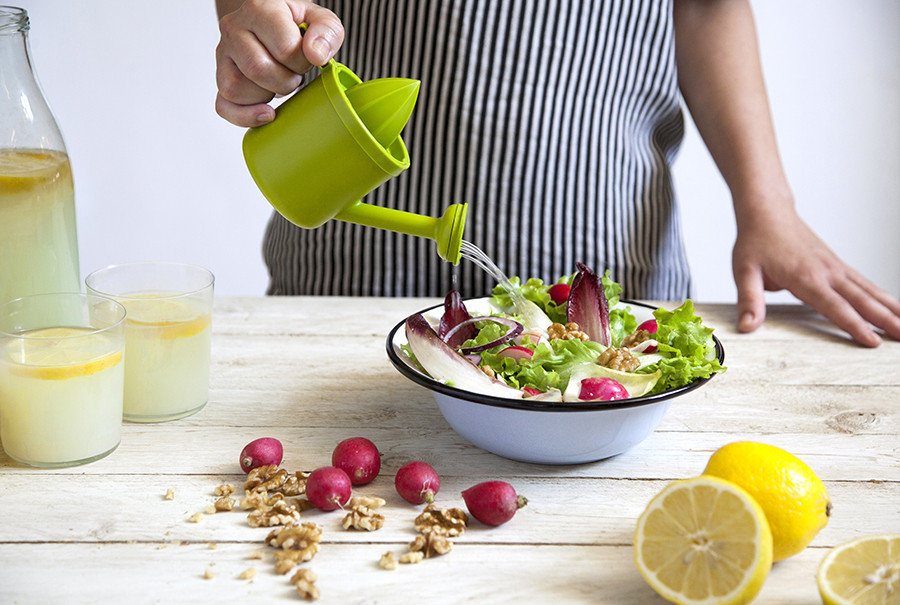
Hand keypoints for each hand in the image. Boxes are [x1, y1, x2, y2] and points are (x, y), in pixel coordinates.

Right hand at [215, 0, 343, 126]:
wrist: (268, 22)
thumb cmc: (292, 23)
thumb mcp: (318, 18)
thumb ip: (326, 31)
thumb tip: (316, 55)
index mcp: (260, 10)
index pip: (283, 48)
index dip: (302, 62)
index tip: (306, 59)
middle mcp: (235, 28)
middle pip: (257, 70)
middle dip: (285, 81)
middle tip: (294, 74)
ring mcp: (224, 53)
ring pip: (236, 89)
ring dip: (265, 96)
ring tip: (277, 82)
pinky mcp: (221, 76)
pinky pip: (224, 105)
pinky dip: (246, 115)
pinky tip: (265, 112)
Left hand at [732, 199, 899, 346]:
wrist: (767, 212)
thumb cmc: (755, 241)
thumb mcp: (743, 271)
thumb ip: (748, 300)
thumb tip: (747, 327)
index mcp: (805, 276)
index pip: (834, 305)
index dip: (853, 325)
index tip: (873, 342)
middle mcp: (825, 271)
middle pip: (861, 299)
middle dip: (885, 320)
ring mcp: (834, 266)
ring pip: (868, 290)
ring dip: (891, 308)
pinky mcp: (836, 264)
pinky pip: (863, 282)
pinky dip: (881, 295)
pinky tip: (893, 306)